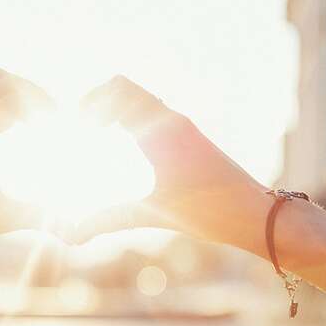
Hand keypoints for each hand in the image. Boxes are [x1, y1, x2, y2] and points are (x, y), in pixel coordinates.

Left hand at [0, 69, 49, 238]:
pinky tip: (28, 123)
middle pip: (4, 82)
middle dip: (36, 94)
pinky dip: (11, 97)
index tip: (61, 125)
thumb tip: (73, 231)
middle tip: (58, 117)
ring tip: (44, 115)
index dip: (40, 107)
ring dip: (23, 90)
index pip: (9, 99)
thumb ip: (35, 217)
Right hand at [70, 75, 271, 249]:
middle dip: (98, 102)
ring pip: (141, 101)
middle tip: (82, 129)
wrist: (257, 214)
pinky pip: (153, 116)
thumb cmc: (211, 212)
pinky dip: (132, 121)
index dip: (90, 100)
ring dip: (115, 110)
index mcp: (163, 129)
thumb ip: (107, 220)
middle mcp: (174, 121)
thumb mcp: (154, 214)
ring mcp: (184, 128)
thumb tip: (68, 237)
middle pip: (125, 88)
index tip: (77, 127)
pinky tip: (125, 151)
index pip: (118, 88)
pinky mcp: (190, 140)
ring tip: (97, 137)